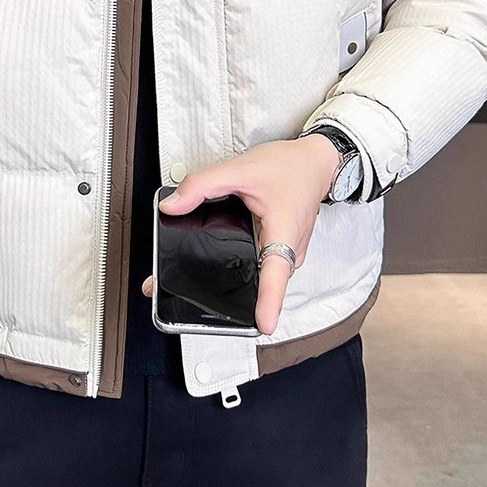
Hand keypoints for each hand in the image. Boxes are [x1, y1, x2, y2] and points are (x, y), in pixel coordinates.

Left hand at [140, 135, 340, 333]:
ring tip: (185, 273)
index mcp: (283, 234)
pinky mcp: (278, 250)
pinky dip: (236, 259)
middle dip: (222, 290)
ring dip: (226, 274)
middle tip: (179, 288)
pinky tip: (215, 252)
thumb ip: (202, 185)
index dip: (269, 302)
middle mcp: (288, 252)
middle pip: (257, 282)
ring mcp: (285, 254)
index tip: (263, 325)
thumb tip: (171, 206)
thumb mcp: (240, 168)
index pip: (276, 275)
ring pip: (254, 273)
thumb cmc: (290, 167)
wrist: (315, 162)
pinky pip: (256, 262)